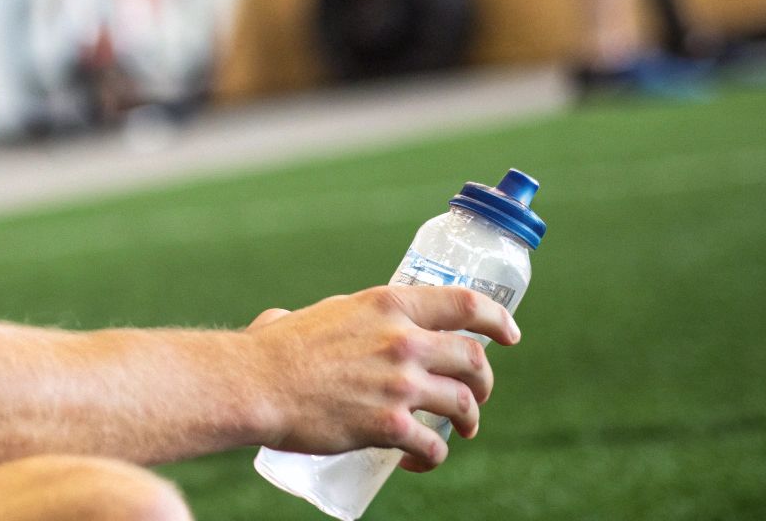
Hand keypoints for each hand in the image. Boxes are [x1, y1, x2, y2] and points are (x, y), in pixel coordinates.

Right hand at [245, 285, 519, 471]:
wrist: (256, 384)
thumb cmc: (275, 348)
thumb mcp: (320, 313)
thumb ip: (341, 316)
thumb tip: (325, 319)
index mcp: (389, 305)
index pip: (464, 304)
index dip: (496, 319)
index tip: (509, 334)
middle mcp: (404, 340)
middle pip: (473, 358)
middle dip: (484, 380)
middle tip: (476, 394)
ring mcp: (400, 383)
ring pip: (463, 403)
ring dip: (469, 420)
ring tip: (460, 430)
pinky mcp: (390, 424)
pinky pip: (433, 444)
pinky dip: (434, 456)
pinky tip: (421, 460)